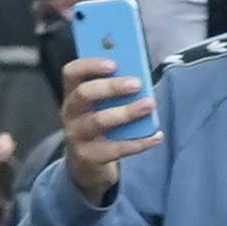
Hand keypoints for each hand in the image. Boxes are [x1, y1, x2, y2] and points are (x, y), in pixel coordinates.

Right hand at [58, 55, 159, 201]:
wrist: (85, 162)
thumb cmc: (99, 122)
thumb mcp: (99, 104)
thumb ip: (113, 88)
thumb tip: (138, 75)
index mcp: (72, 94)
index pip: (71, 73)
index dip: (90, 65)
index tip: (113, 63)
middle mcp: (70, 113)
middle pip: (84, 94)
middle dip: (111, 87)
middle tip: (137, 84)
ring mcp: (77, 135)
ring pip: (99, 121)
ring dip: (126, 112)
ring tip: (149, 105)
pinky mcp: (88, 156)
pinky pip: (116, 148)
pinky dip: (139, 142)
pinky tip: (156, 135)